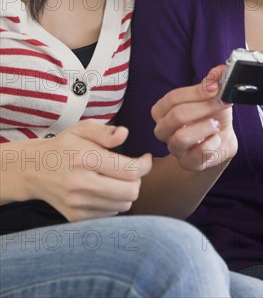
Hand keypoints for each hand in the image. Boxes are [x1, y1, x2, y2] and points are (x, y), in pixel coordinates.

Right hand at [28, 120, 151, 221]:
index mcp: (85, 159)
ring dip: (127, 192)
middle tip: (132, 169)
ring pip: (123, 205)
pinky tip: (105, 189)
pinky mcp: (76, 217)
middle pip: (130, 192)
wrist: (33, 170)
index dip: (145, 165)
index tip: (145, 158)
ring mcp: (78, 204)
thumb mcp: (82, 129)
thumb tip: (124, 134)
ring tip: (117, 179)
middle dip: (138, 180)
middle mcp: (81, 184)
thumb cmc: (63, 146)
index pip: (130, 171)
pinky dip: (114, 202)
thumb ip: (105, 132)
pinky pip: (110, 214)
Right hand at [151, 66, 237, 170]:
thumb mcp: (212, 97)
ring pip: (181, 138)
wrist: (221, 140)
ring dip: (204, 127)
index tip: (215, 88)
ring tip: (217, 124)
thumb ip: (212, 83)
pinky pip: (196, 155)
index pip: (173, 99)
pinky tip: (217, 139)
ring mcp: (174, 148)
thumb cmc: (211, 115)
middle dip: (203, 107)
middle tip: (222, 102)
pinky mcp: (188, 163)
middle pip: (176, 116)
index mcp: (163, 110)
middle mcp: (163, 129)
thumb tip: (219, 71)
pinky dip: (211, 145)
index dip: (195, 92)